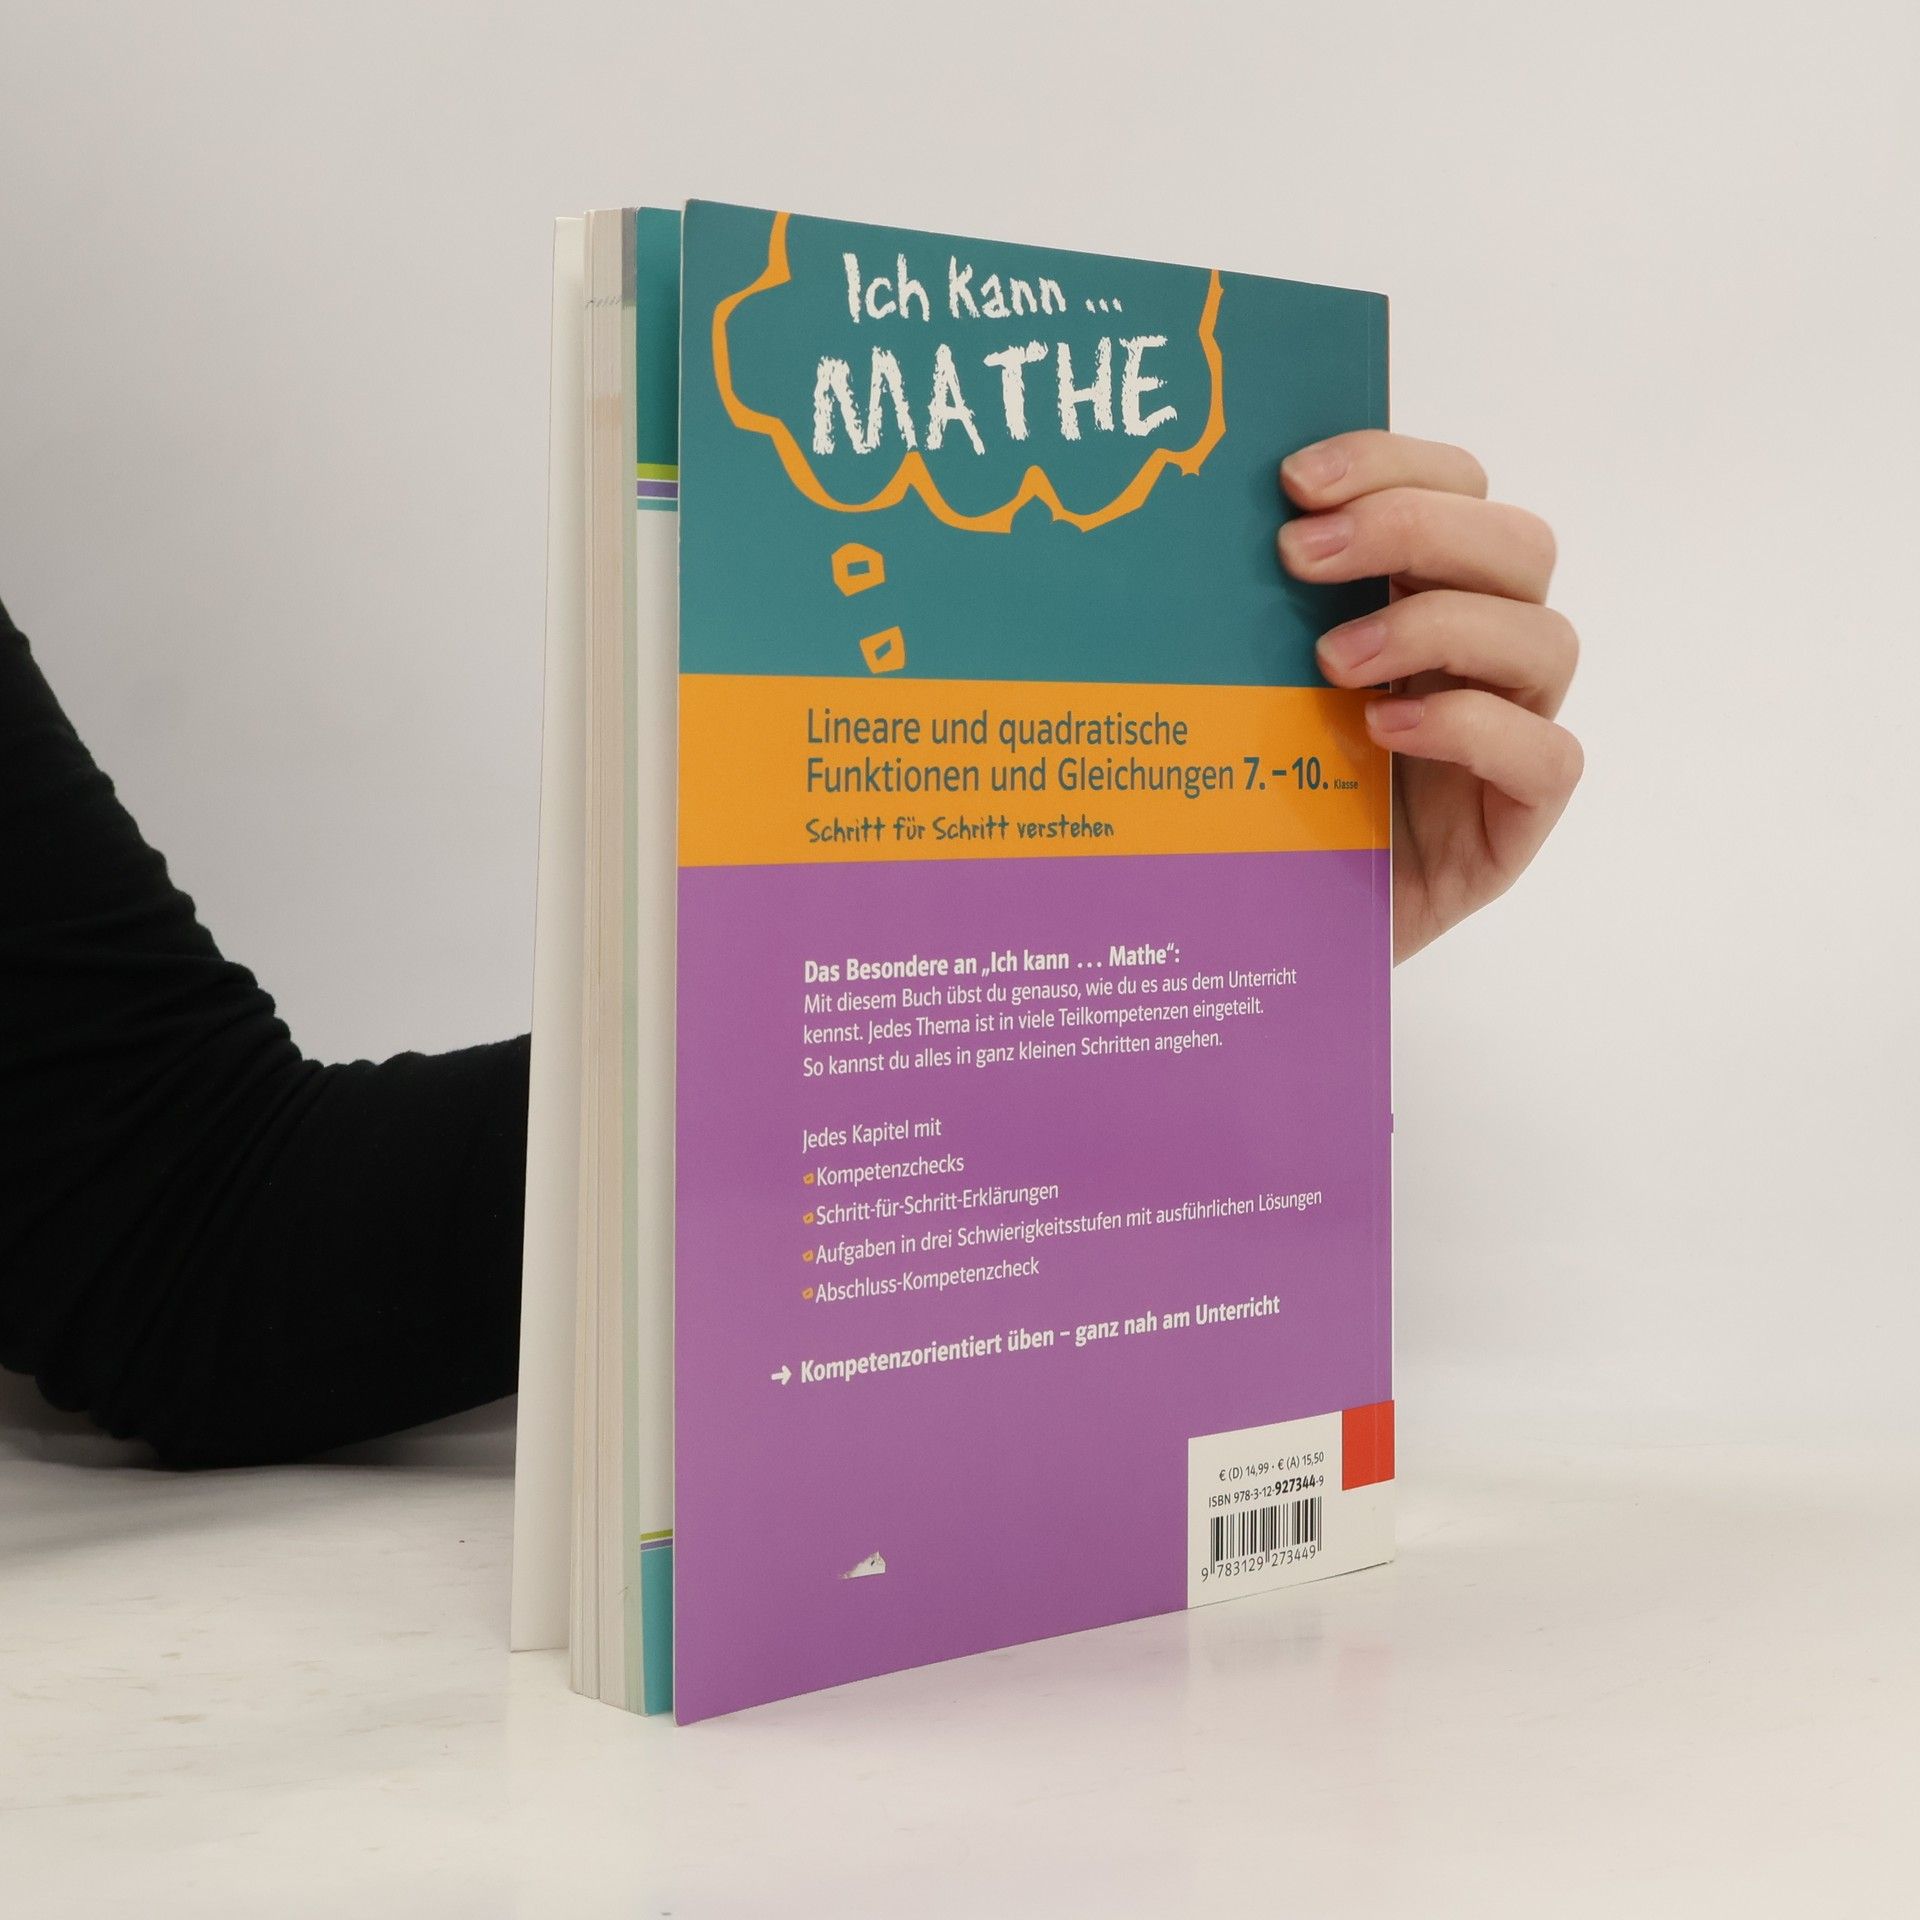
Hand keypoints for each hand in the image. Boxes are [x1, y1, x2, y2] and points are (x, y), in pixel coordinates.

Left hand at [1278, 431, 1582, 962]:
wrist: (1264, 933)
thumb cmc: (1255, 797)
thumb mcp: (1243, 686)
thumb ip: (1252, 611)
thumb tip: (1188, 526)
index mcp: (1421, 596)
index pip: (1454, 486)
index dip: (1390, 462)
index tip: (1293, 481)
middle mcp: (1479, 654)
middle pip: (1516, 544)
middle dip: (1410, 527)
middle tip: (1298, 557)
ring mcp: (1509, 734)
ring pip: (1544, 636)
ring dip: (1436, 625)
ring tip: (1331, 663)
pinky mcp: (1516, 819)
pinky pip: (1545, 755)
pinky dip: (1470, 728)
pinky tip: (1384, 733)